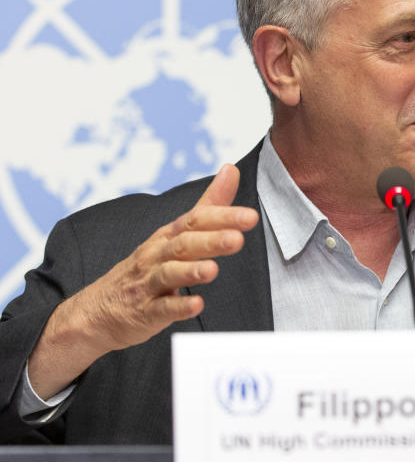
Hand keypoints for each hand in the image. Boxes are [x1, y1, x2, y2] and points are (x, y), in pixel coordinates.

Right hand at [26, 165, 258, 398]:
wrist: (97, 310)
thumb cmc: (146, 267)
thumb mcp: (176, 233)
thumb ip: (209, 205)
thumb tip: (232, 170)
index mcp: (169, 236)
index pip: (196, 220)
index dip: (223, 217)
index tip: (250, 216)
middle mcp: (157, 256)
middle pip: (184, 244)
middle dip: (211, 241)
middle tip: (238, 239)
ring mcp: (149, 284)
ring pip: (169, 273)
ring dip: (192, 271)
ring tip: (213, 270)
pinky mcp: (145, 312)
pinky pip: (161, 309)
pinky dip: (179, 306)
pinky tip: (196, 305)